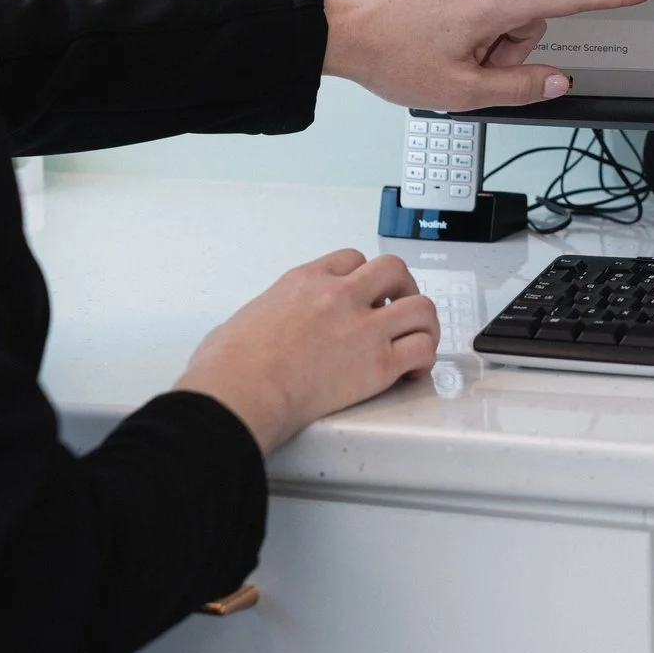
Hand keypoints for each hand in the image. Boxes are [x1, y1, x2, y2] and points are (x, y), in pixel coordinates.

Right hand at [174, 250, 438, 453]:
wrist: (238, 393)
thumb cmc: (228, 366)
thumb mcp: (240, 320)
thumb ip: (263, 317)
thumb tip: (258, 330)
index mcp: (305, 282)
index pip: (351, 259)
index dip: (363, 275)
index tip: (365, 292)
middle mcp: (339, 296)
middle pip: (393, 269)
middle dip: (402, 286)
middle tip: (398, 306)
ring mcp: (363, 328)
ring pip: (419, 306)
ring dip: (422, 321)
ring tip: (416, 337)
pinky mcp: (377, 364)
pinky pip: (421, 349)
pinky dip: (425, 359)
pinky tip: (413, 370)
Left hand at [321, 0, 653, 109]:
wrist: (339, 29)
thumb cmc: (390, 56)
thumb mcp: (460, 91)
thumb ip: (519, 88)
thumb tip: (556, 81)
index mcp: (495, 2)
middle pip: (527, 19)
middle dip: (505, 48)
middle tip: (463, 66)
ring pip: (499, 11)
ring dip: (481, 36)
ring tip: (439, 50)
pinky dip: (462, 20)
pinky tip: (429, 33)